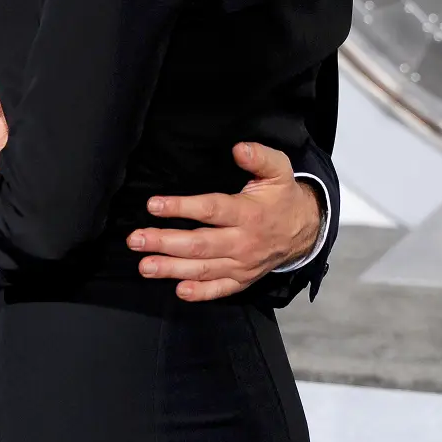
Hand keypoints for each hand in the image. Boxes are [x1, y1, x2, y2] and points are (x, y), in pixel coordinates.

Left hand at [125, 142, 322, 301]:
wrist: (305, 230)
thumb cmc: (282, 196)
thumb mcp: (279, 170)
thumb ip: (260, 157)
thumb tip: (239, 148)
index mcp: (248, 213)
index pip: (211, 210)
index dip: (181, 207)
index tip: (153, 205)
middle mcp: (244, 242)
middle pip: (200, 244)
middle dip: (164, 242)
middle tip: (135, 239)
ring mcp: (243, 264)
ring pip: (204, 269)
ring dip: (171, 269)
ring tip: (144, 265)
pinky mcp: (243, 279)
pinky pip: (221, 290)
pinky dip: (201, 293)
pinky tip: (179, 290)